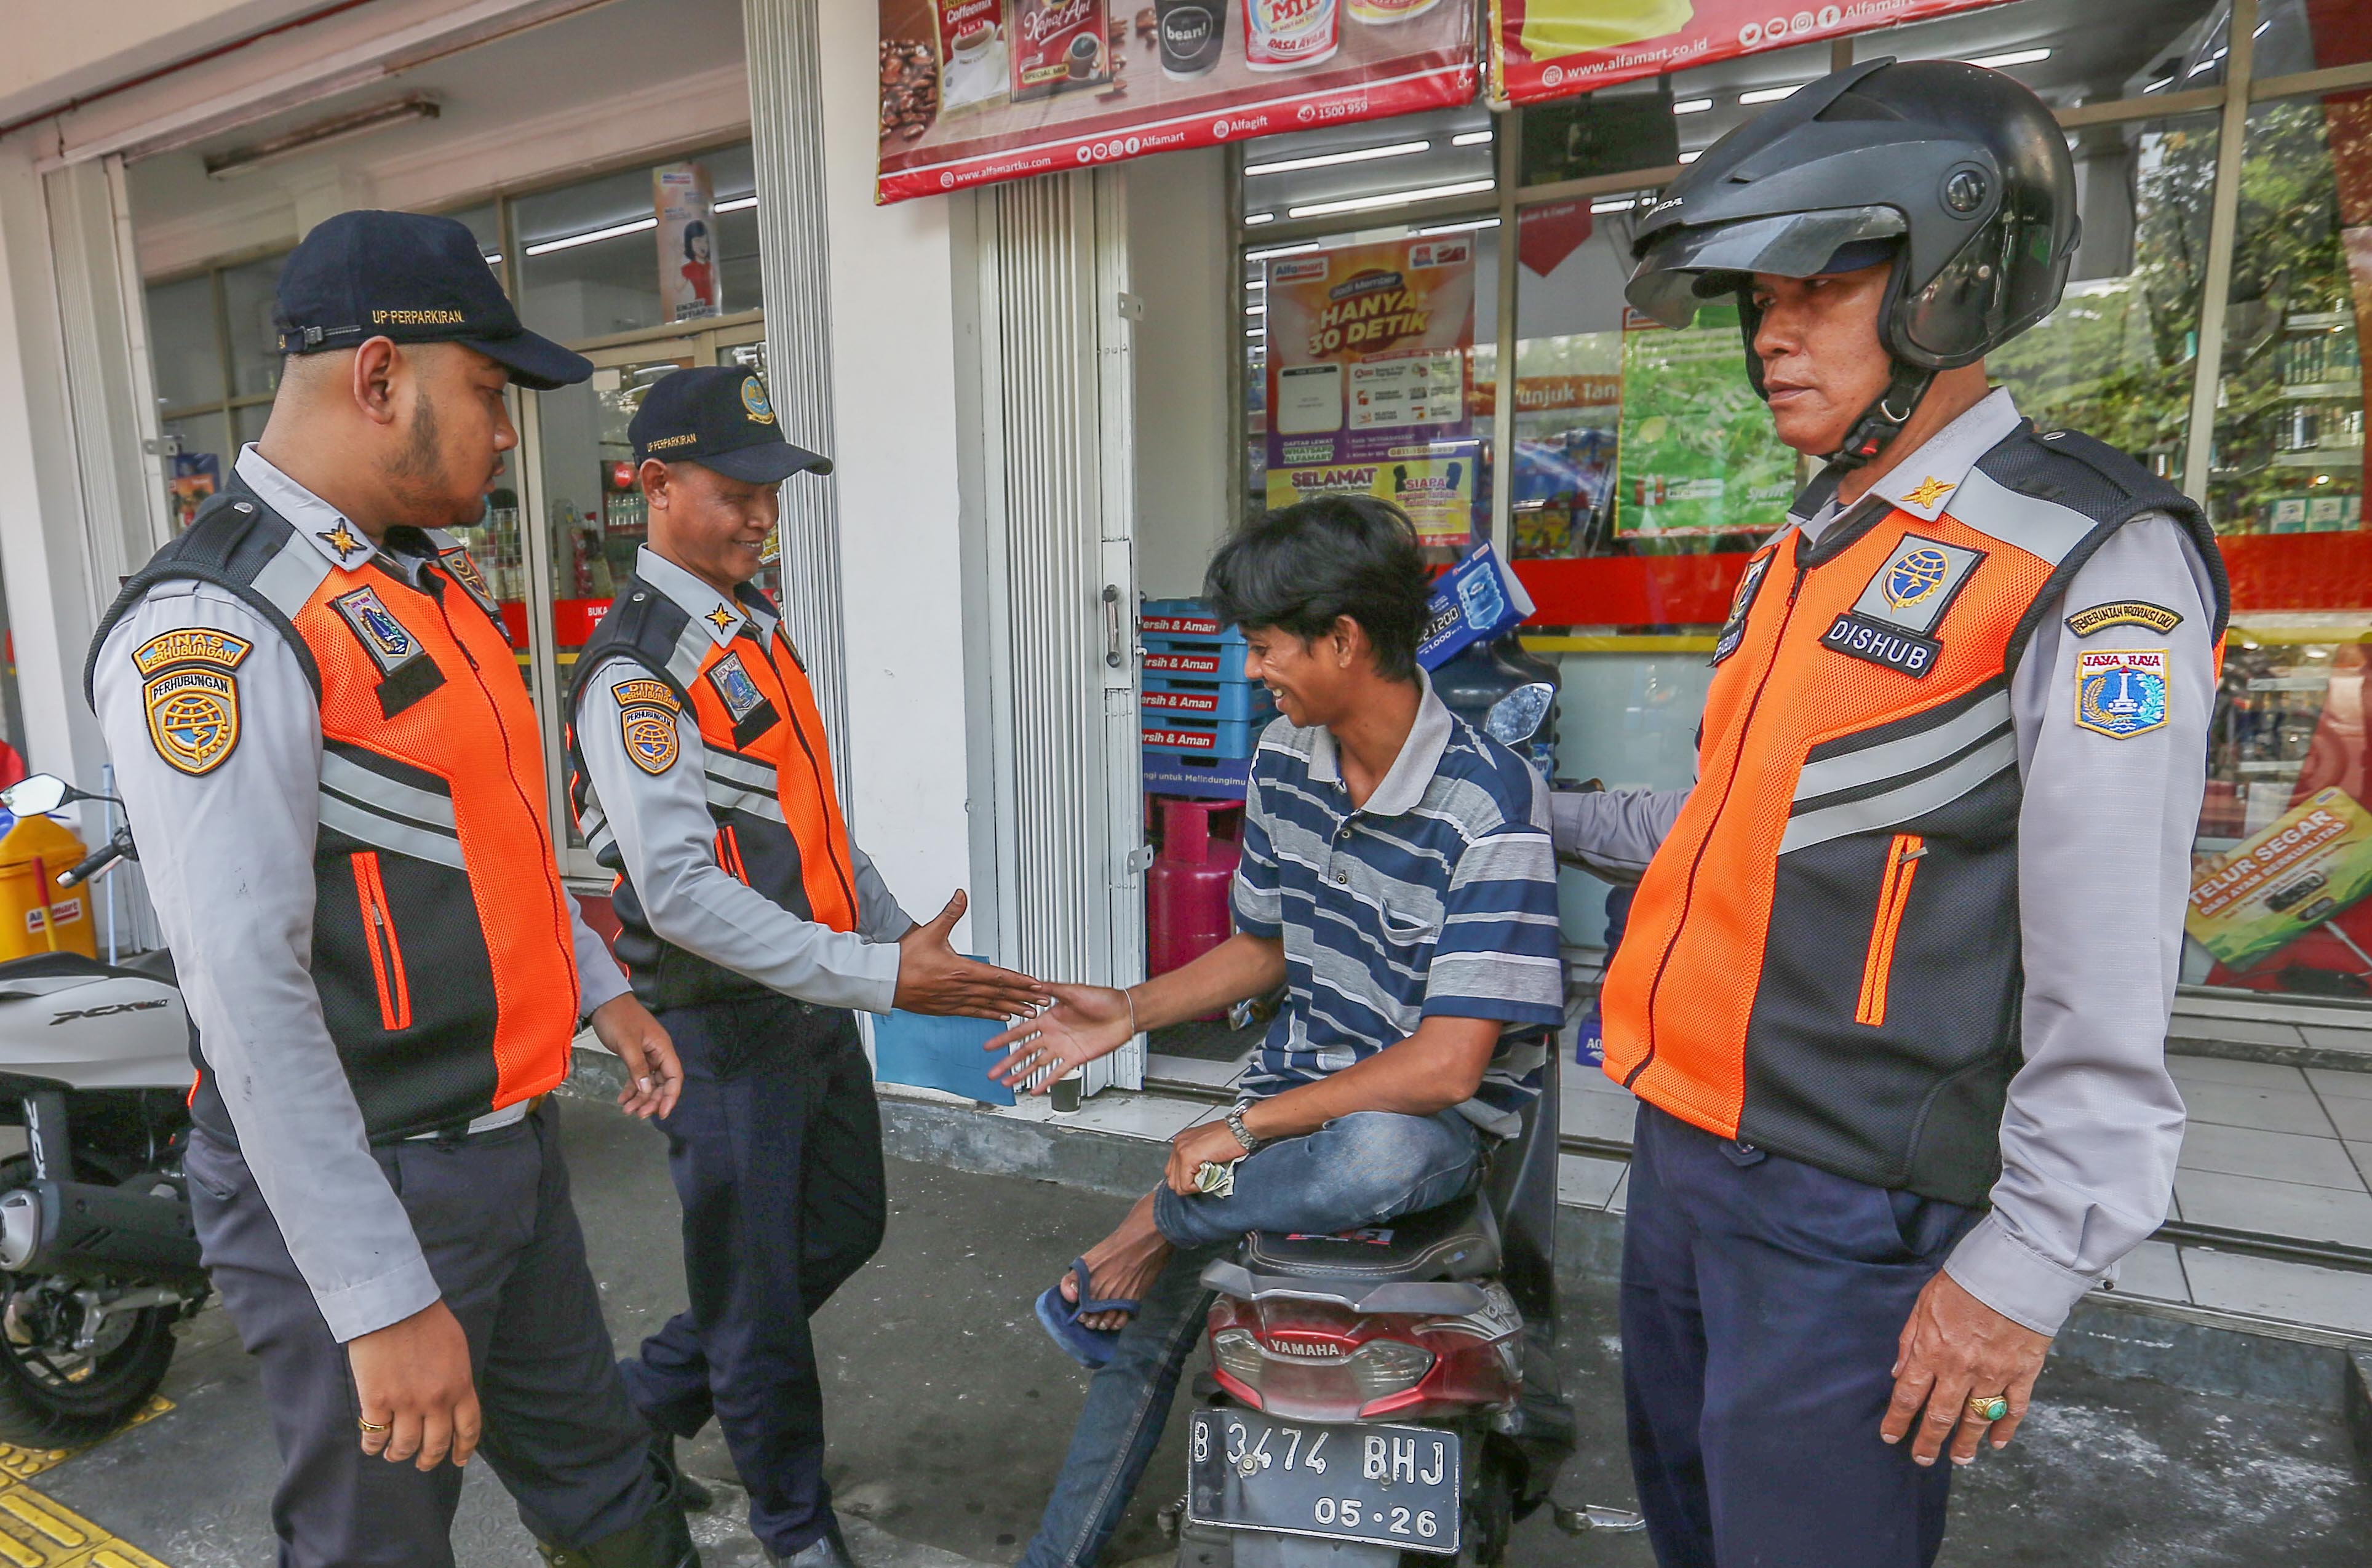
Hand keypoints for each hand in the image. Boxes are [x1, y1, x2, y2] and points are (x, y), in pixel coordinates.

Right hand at [348, 1299, 479, 1469]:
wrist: (394, 1307)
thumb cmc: (426, 1321)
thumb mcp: (456, 1350)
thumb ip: (456, 1378)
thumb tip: (453, 1400)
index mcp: (460, 1386)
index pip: (469, 1428)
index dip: (464, 1449)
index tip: (459, 1460)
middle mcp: (437, 1401)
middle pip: (436, 1444)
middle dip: (429, 1459)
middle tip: (423, 1463)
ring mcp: (406, 1404)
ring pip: (405, 1446)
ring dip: (399, 1454)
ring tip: (394, 1454)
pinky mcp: (377, 1402)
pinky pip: (375, 1435)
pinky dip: (373, 1445)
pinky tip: (372, 1445)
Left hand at [589, 993, 680, 1118]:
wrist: (603, 1000)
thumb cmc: (618, 1018)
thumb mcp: (627, 1043)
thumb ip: (637, 1067)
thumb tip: (647, 1090)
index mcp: (663, 1048)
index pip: (674, 1076)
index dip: (671, 1096)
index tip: (662, 1113)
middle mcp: (658, 1053)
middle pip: (662, 1083)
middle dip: (652, 1100)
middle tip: (638, 1114)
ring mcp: (647, 1055)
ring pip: (649, 1082)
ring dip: (641, 1097)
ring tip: (627, 1110)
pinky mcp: (635, 1055)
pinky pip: (637, 1076)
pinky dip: (632, 1089)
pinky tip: (623, 1099)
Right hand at [894, 892, 1049, 1018]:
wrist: (884, 981)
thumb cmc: (904, 959)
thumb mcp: (930, 931)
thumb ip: (950, 914)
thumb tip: (961, 895)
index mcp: (961, 970)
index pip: (998, 976)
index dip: (1020, 981)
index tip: (1036, 984)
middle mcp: (961, 988)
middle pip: (999, 994)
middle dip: (1024, 997)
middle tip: (1043, 1001)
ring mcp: (954, 1001)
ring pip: (989, 1006)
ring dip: (1011, 1009)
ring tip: (1030, 1012)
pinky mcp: (946, 1009)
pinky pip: (974, 1013)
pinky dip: (990, 1014)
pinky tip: (1002, 1016)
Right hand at [987, 982, 1133, 1090]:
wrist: (1124, 1013)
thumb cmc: (1103, 999)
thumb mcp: (1073, 991)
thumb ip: (1052, 990)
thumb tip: (1033, 984)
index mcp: (1049, 1018)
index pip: (1020, 1031)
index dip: (1004, 1039)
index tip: (989, 1046)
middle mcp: (1053, 1034)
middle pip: (1024, 1051)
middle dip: (1007, 1062)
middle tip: (992, 1072)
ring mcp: (1063, 1048)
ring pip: (1037, 1064)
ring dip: (1021, 1074)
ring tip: (1007, 1083)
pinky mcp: (1076, 1058)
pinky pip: (1058, 1073)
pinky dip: (1046, 1082)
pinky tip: (1035, 1090)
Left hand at [1166, 1118, 1251, 1195]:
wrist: (1242, 1129)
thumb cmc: (1231, 1137)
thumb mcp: (1209, 1149)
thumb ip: (1198, 1161)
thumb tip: (1195, 1178)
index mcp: (1183, 1141)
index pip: (1173, 1171)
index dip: (1188, 1180)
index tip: (1202, 1178)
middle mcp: (1179, 1143)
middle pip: (1172, 1179)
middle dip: (1188, 1185)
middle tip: (1205, 1180)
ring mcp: (1181, 1149)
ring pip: (1177, 1184)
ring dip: (1193, 1186)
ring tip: (1208, 1178)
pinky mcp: (1188, 1156)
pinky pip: (1186, 1184)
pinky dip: (1198, 1187)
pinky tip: (1209, 1177)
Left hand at [1882, 1269, 2052, 1465]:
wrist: (2012, 1272)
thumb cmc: (1964, 1282)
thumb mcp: (1923, 1304)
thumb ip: (1909, 1341)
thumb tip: (1897, 1372)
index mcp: (1932, 1351)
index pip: (1908, 1396)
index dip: (1898, 1421)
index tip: (1891, 1437)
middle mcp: (1960, 1370)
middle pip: (1940, 1417)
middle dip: (1929, 1442)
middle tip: (1922, 1458)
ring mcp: (1993, 1375)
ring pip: (1976, 1420)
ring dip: (1965, 1443)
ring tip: (1959, 1459)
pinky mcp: (2022, 1373)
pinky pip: (2013, 1409)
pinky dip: (2005, 1429)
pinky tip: (1997, 1443)